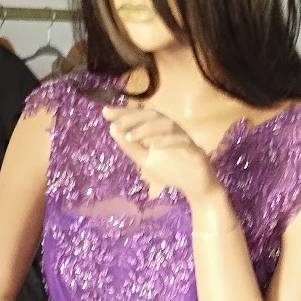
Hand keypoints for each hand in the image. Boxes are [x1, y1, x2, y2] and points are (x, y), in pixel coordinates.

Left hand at [104, 104, 219, 202]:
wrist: (195, 188)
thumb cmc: (171, 170)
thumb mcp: (145, 160)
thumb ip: (131, 147)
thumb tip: (112, 130)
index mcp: (159, 129)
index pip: (141, 116)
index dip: (124, 113)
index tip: (105, 112)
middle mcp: (171, 128)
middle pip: (153, 115)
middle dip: (133, 118)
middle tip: (116, 124)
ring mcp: (184, 137)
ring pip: (166, 125)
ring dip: (147, 129)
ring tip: (131, 136)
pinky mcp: (194, 149)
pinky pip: (181, 141)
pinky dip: (167, 142)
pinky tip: (155, 146)